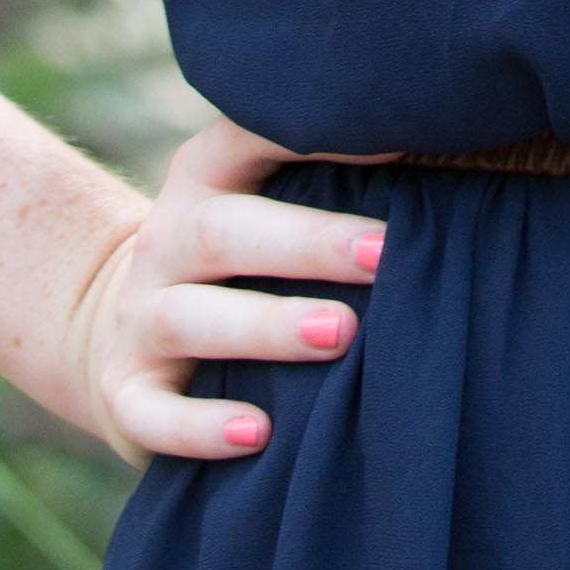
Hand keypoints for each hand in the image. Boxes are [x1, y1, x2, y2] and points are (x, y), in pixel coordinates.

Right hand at [47, 114, 390, 467]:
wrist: (117, 323)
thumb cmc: (242, 254)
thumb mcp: (265, 200)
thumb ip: (331, 174)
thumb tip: (452, 153)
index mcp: (204, 177)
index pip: (248, 138)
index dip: (315, 136)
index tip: (399, 141)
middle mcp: (166, 240)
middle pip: (224, 232)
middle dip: (307, 244)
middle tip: (384, 255)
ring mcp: (139, 318)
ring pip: (190, 318)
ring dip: (267, 326)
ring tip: (339, 334)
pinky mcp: (125, 392)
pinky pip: (154, 412)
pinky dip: (201, 428)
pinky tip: (258, 433)